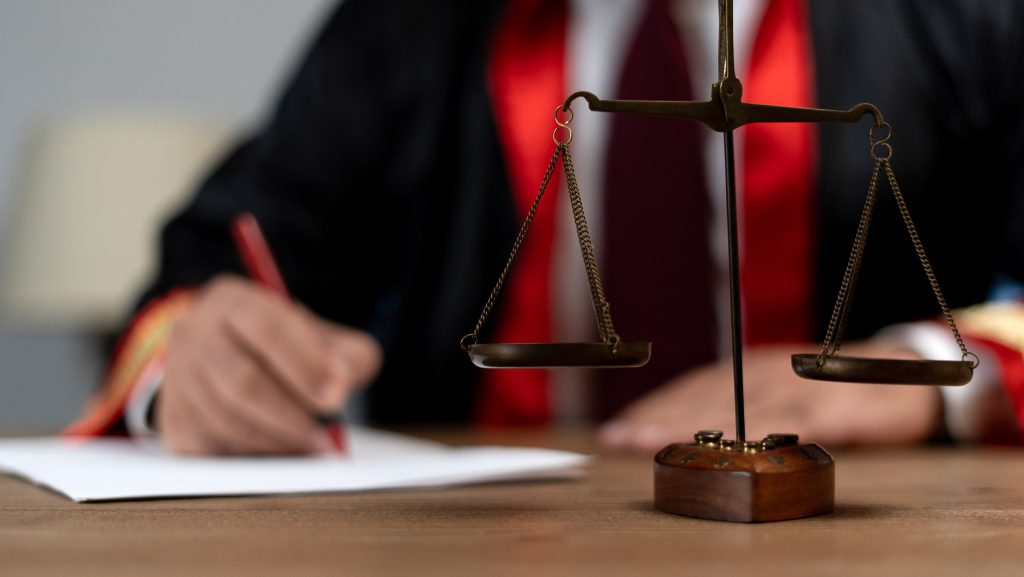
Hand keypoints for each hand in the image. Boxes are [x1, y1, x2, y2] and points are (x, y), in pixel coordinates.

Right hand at [157, 275, 381, 454]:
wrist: (233, 362)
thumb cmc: (288, 350)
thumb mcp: (323, 339)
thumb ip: (346, 355)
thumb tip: (339, 385)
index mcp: (233, 301)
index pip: (266, 327)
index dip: (304, 364)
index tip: (336, 396)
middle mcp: (195, 332)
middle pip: (241, 380)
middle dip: (290, 414)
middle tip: (325, 435)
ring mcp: (177, 377)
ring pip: (226, 419)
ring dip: (276, 440)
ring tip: (311, 445)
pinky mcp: (173, 421)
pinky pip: (213, 448)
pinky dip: (253, 456)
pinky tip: (281, 451)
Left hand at [598, 341, 941, 452]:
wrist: (900, 370)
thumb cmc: (824, 386)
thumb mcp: (773, 389)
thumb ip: (734, 403)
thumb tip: (680, 425)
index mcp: (748, 371)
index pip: (691, 389)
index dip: (654, 409)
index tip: (617, 431)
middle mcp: (767, 376)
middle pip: (707, 399)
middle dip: (661, 420)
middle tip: (622, 440)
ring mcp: (802, 390)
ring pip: (746, 410)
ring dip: (704, 428)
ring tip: (666, 446)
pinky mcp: (842, 409)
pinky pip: (807, 423)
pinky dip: (777, 434)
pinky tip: (750, 449)